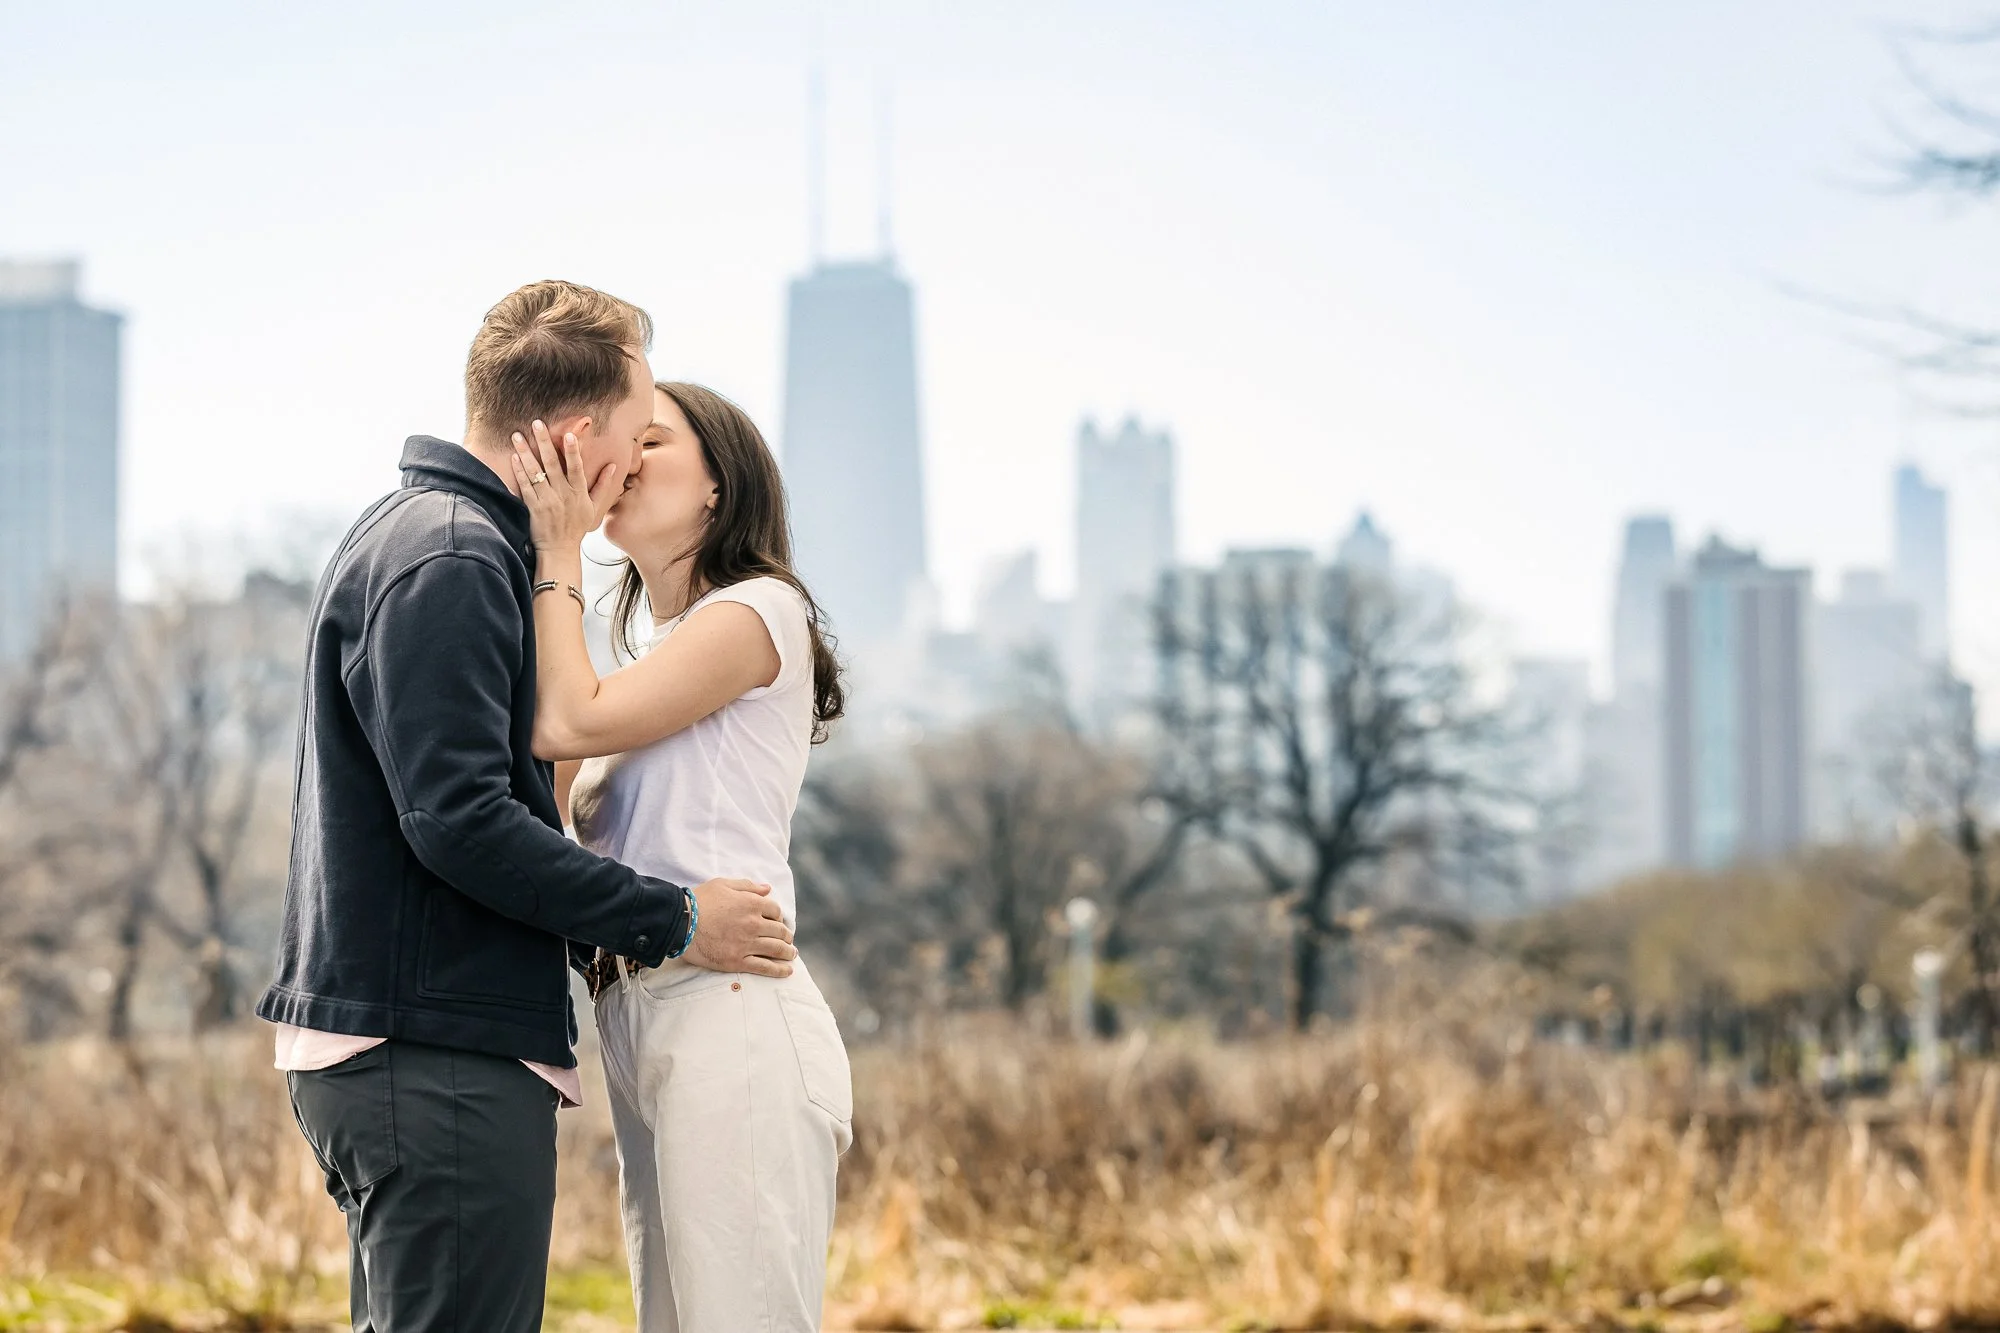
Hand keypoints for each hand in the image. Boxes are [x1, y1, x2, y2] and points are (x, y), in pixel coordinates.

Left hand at [508, 419, 621, 551]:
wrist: (560, 550)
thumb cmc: (577, 527)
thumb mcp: (594, 506)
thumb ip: (603, 485)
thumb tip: (613, 466)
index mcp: (578, 492)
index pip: (576, 468)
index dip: (572, 451)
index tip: (568, 434)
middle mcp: (562, 495)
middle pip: (552, 464)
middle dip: (544, 442)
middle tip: (537, 423)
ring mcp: (546, 501)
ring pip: (535, 472)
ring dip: (525, 452)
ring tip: (517, 435)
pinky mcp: (533, 507)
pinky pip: (525, 486)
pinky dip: (519, 471)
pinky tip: (514, 457)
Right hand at [684, 878, 795, 978]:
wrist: (680, 922)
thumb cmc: (699, 901)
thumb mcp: (723, 884)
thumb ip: (748, 886)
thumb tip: (767, 888)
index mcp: (752, 904)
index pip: (775, 911)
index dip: (777, 916)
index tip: (776, 921)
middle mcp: (754, 924)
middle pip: (780, 931)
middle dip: (786, 936)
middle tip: (788, 940)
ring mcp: (747, 944)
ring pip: (776, 949)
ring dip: (788, 952)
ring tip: (792, 954)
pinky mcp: (738, 961)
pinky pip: (764, 967)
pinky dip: (778, 970)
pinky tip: (787, 971)